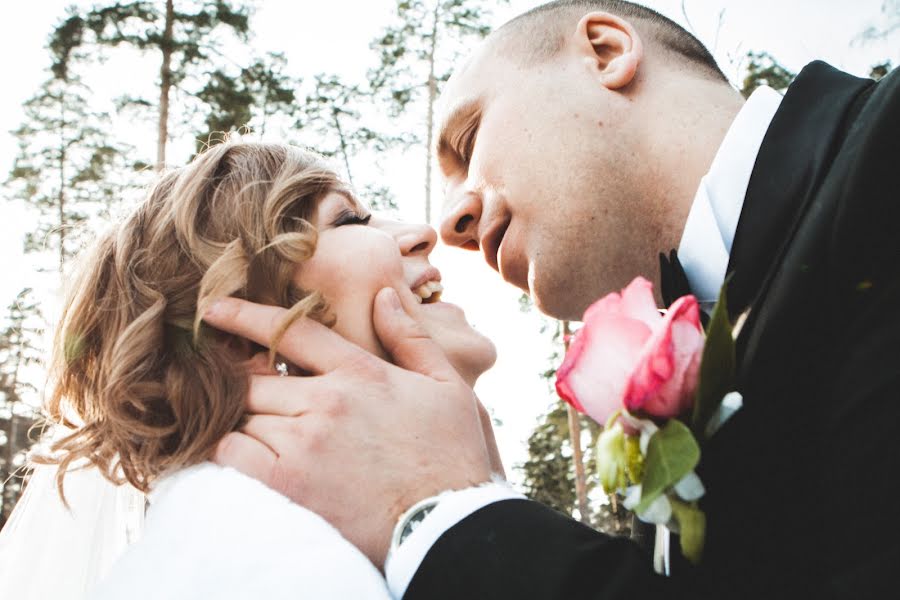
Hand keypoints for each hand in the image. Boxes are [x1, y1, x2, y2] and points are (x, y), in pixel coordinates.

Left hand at [204, 288, 493, 567]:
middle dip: (243, 381)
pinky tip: (248, 454)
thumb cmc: (451, 454)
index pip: (292, 331)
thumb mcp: (446, 385)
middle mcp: (327, 400)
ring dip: (243, 418)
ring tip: (256, 429)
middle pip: (255, 377)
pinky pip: (232, 451)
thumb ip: (410, 337)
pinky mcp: (288, 482)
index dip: (247, 316)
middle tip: (243, 392)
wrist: (445, 523)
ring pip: (242, 413)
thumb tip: (383, 296)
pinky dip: (231, 449)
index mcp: (361, 372)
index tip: (215, 309)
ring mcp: (304, 441)